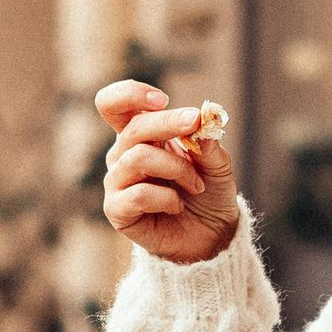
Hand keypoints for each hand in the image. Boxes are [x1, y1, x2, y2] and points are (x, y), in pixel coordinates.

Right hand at [98, 80, 241, 267]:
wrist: (210, 237)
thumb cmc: (209, 194)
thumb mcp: (216, 164)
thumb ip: (208, 142)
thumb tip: (203, 120)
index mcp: (140, 136)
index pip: (114, 104)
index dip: (131, 94)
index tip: (162, 99)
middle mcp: (122, 155)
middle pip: (133, 128)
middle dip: (169, 124)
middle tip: (196, 124)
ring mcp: (117, 183)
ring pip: (137, 158)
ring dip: (176, 168)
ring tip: (196, 185)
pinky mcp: (117, 211)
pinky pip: (138, 194)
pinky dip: (166, 198)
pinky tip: (177, 206)